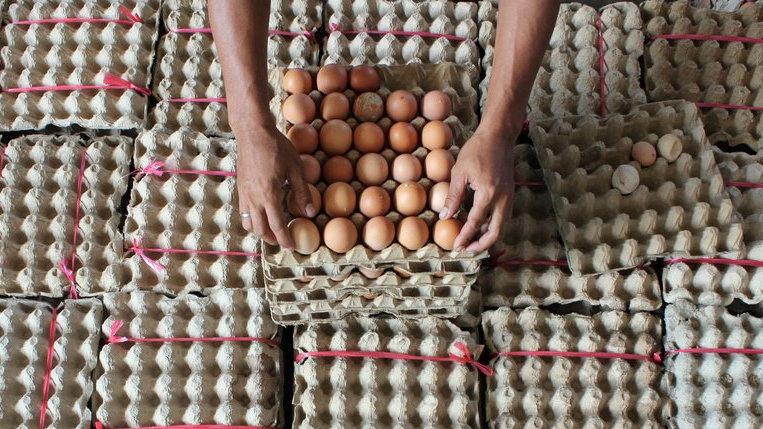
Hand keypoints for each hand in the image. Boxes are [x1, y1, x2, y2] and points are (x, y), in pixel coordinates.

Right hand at [236, 124, 316, 249]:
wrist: (252, 132)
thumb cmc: (276, 147)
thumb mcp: (295, 168)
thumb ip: (302, 192)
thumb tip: (311, 212)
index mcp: (268, 194)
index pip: (277, 225)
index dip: (285, 239)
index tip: (291, 247)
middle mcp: (253, 198)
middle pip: (260, 229)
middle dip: (272, 239)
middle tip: (283, 241)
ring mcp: (244, 193)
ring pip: (249, 223)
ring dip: (260, 231)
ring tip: (272, 232)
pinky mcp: (240, 188)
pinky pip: (244, 212)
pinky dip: (252, 220)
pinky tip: (262, 216)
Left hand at [440, 127, 514, 251]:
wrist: (498, 137)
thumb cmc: (477, 150)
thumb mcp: (460, 172)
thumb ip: (453, 196)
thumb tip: (444, 217)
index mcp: (489, 193)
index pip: (475, 222)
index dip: (465, 236)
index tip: (456, 246)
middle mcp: (503, 198)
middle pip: (495, 231)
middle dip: (481, 244)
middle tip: (467, 249)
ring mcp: (509, 197)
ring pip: (501, 225)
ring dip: (488, 236)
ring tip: (472, 241)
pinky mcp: (510, 194)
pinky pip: (502, 216)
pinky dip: (492, 225)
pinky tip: (480, 226)